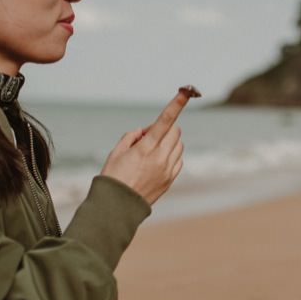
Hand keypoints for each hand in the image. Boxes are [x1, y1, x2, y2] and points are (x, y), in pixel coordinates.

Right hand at [99, 89, 189, 204]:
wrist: (117, 208)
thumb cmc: (113, 177)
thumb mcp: (116, 152)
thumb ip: (133, 136)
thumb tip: (146, 131)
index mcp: (146, 148)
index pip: (165, 120)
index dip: (176, 104)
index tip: (187, 91)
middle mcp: (160, 158)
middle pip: (175, 130)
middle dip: (165, 127)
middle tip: (146, 138)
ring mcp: (168, 170)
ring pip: (178, 145)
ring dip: (168, 141)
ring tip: (149, 153)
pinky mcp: (171, 179)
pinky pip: (178, 159)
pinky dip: (171, 155)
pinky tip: (156, 163)